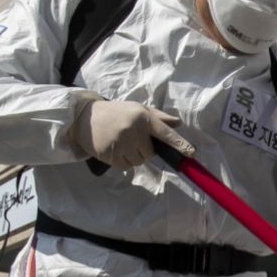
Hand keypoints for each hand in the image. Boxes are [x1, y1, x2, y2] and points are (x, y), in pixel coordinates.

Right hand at [73, 99, 192, 169]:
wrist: (85, 118)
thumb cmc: (116, 113)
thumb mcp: (137, 109)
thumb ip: (158, 117)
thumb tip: (178, 123)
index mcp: (143, 117)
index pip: (165, 132)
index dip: (179, 144)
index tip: (191, 153)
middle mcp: (134, 130)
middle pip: (150, 154)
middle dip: (143, 149)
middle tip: (130, 138)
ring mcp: (122, 143)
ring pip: (139, 162)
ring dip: (132, 156)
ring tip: (121, 143)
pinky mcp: (111, 154)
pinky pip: (126, 167)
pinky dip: (122, 161)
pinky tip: (114, 149)